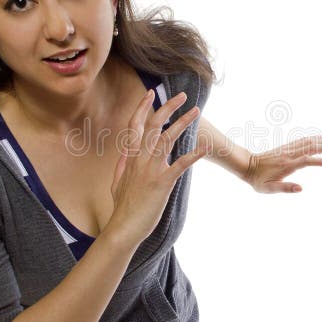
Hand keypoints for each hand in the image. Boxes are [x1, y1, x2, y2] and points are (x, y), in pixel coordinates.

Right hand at [108, 90, 208, 244]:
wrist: (123, 228)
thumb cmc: (122, 207)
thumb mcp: (116, 182)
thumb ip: (122, 165)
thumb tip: (125, 152)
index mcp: (130, 157)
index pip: (135, 125)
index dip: (143, 108)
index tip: (151, 94)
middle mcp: (139, 159)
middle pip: (154, 125)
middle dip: (168, 108)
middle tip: (182, 96)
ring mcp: (150, 169)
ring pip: (167, 138)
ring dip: (183, 123)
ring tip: (196, 112)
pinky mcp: (162, 183)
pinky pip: (180, 164)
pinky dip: (193, 154)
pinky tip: (205, 146)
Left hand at [244, 135, 321, 193]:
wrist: (247, 165)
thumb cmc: (258, 180)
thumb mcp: (268, 188)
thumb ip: (285, 188)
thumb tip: (301, 188)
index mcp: (287, 165)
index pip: (307, 161)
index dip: (320, 161)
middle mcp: (289, 154)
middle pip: (312, 147)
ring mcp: (289, 149)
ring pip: (309, 142)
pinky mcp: (287, 147)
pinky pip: (303, 140)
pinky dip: (314, 138)